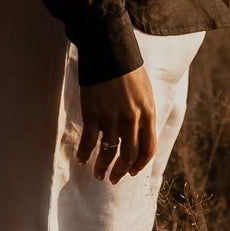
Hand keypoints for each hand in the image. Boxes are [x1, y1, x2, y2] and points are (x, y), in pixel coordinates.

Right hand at [76, 67, 156, 182]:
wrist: (109, 52)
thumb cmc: (128, 70)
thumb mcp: (145, 92)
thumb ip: (145, 114)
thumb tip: (141, 134)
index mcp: (147, 114)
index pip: (148, 149)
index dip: (140, 165)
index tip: (132, 172)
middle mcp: (131, 120)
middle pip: (129, 155)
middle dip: (121, 171)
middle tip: (115, 179)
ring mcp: (111, 118)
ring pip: (108, 153)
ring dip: (103, 167)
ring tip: (98, 174)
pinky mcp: (93, 114)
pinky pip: (88, 142)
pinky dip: (84, 153)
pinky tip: (82, 159)